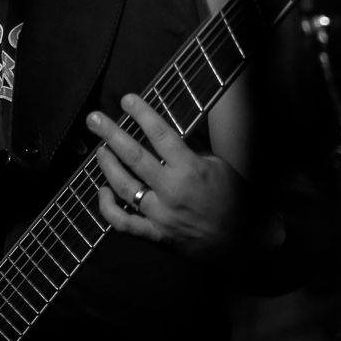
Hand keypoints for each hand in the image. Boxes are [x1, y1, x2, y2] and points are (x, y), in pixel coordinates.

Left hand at [87, 93, 247, 258]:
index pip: (160, 134)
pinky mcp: (157, 235)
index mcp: (190, 169)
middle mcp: (172, 191)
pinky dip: (107, 208)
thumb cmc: (234, 197)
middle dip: (110, 134)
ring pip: (123, 187)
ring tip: (99, 150)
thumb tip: (159, 134)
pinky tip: (102, 191)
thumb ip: (187, 152)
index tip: (127, 99)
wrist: (246, 240)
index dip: (142, 114)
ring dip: (107, 166)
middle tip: (93, 119)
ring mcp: (162, 215)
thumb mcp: (217, 166)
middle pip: (133, 156)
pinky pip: (124, 223)